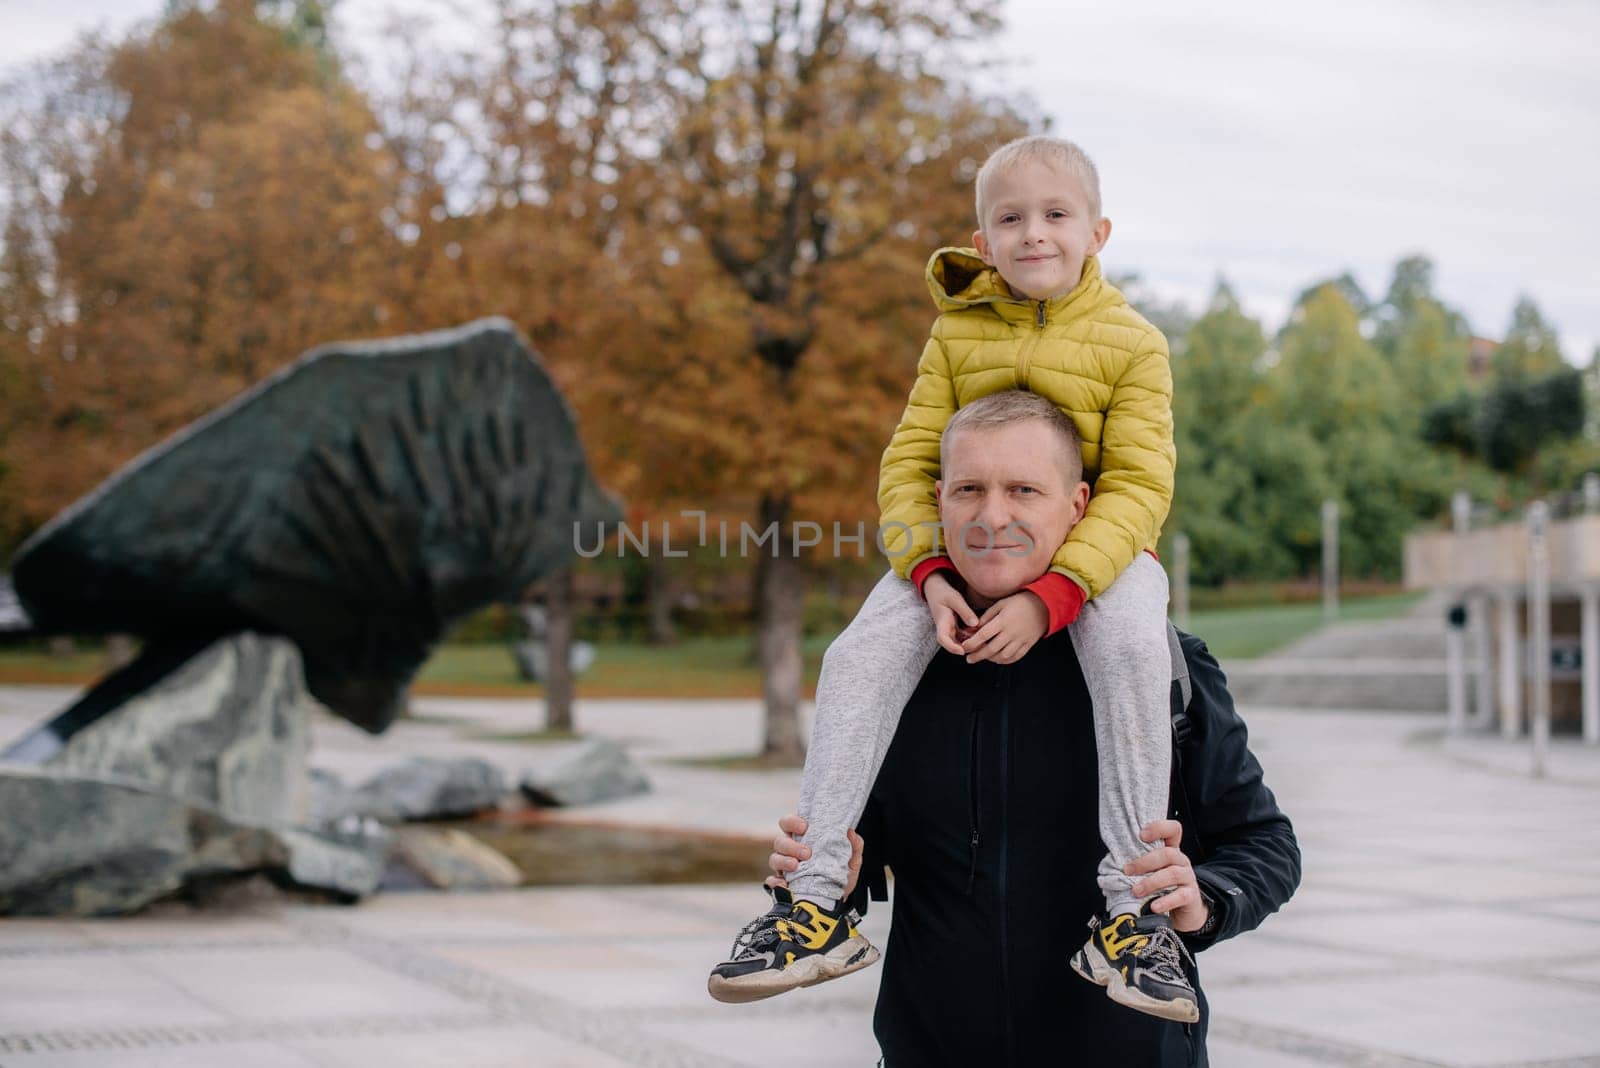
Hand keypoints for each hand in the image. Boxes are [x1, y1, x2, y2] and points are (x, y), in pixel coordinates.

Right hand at [764, 814, 864, 898]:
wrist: (839, 902)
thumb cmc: (841, 876)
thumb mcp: (852, 861)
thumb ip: (855, 845)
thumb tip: (850, 831)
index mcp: (804, 839)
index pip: (790, 823)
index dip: (793, 822)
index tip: (805, 827)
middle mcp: (791, 851)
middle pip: (780, 841)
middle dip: (791, 845)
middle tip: (806, 853)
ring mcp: (784, 868)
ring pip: (774, 858)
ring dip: (783, 861)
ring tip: (796, 866)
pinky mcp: (782, 885)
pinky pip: (772, 881)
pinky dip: (776, 882)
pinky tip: (786, 884)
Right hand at [924, 571, 979, 655]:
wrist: (936, 590)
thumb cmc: (943, 593)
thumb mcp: (954, 598)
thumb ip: (965, 611)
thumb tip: (975, 624)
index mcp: (941, 622)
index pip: (942, 639)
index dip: (951, 647)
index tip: (962, 651)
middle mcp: (945, 629)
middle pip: (954, 645)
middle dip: (967, 647)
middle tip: (982, 644)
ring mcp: (951, 630)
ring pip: (961, 641)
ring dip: (972, 641)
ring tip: (985, 635)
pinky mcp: (956, 628)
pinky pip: (965, 636)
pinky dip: (973, 636)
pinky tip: (982, 631)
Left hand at [958, 590, 1047, 664]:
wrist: (1044, 605)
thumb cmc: (1020, 602)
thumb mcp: (1001, 604)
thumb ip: (987, 616)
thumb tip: (975, 628)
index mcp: (1003, 621)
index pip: (984, 635)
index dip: (972, 643)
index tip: (964, 647)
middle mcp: (1011, 633)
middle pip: (991, 649)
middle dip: (978, 656)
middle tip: (969, 659)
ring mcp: (1020, 640)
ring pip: (1003, 656)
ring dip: (990, 659)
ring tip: (983, 657)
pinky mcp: (1028, 645)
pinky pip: (1015, 657)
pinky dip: (1005, 661)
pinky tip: (997, 659)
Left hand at [1124, 819, 1209, 933]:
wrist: (1183, 911)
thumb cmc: (1161, 887)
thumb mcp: (1151, 871)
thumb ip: (1139, 864)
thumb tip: (1113, 864)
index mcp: (1171, 850)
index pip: (1172, 830)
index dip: (1159, 828)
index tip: (1141, 835)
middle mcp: (1181, 861)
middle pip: (1168, 853)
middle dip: (1144, 862)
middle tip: (1127, 871)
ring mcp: (1188, 878)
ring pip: (1173, 873)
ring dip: (1151, 882)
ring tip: (1136, 891)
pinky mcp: (1191, 896)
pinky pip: (1181, 896)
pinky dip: (1166, 901)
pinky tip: (1154, 906)